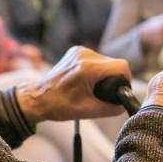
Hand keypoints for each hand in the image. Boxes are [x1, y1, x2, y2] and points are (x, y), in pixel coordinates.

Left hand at [16, 46, 131, 123]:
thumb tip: (123, 105)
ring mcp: (79, 51)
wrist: (37, 98)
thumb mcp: (88, 111)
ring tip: (92, 87)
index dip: (126, 79)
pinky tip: (85, 79)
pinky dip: (95, 69)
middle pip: (114, 63)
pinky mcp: (76, 51)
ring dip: (104, 73)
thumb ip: (110, 108)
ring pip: (105, 60)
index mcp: (88, 68)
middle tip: (103, 92)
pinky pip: (95, 58)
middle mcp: (85, 55)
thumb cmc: (58, 105)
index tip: (120, 90)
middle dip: (113, 78)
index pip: (121, 66)